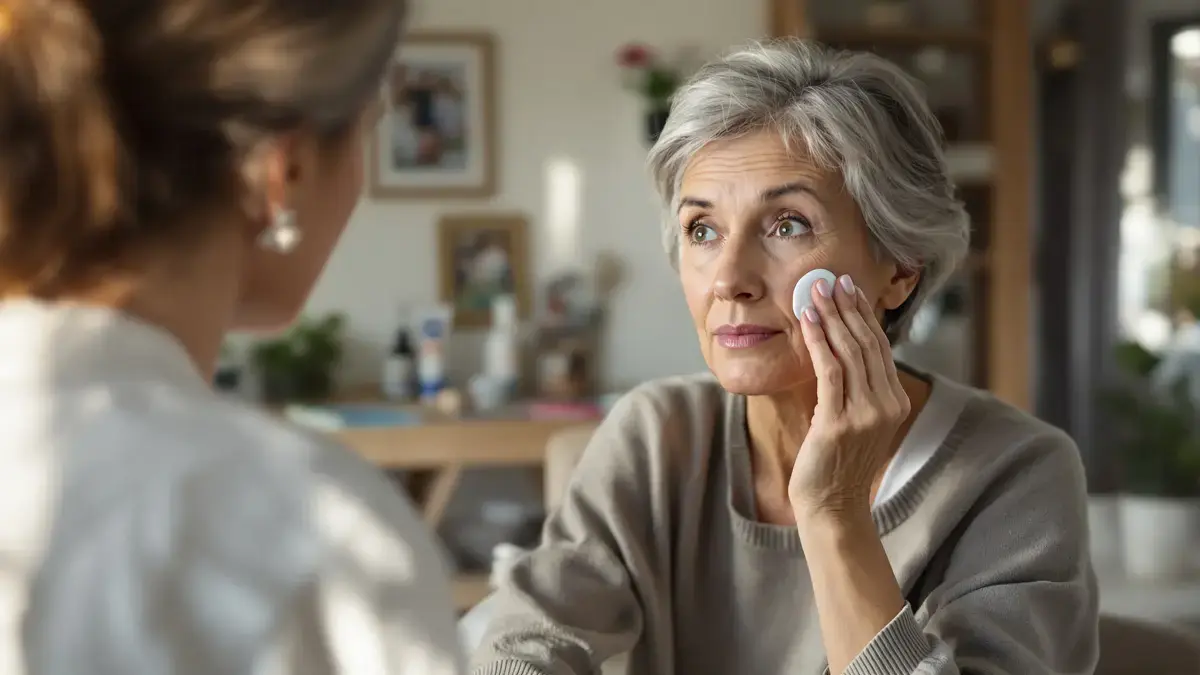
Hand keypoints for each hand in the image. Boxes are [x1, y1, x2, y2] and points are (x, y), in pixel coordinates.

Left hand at [788, 274, 909, 521]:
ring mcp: (866, 414)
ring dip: (832, 317)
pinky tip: (809, 320)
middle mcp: (887, 405)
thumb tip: (838, 346)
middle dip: (847, 307)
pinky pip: (830, 371)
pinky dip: (819, 341)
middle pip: (867, 344)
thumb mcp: (855, 420)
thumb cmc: (837, 463)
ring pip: (850, 352)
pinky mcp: (840, 422)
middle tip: (831, 280)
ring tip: (816, 292)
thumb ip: (855, 388)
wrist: (832, 507)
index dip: (864, 314)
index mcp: (895, 402)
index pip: (879, 348)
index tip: (849, 288)